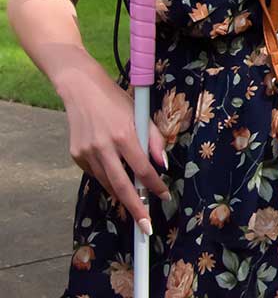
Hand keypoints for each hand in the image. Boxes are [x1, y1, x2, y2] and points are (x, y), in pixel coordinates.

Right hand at [61, 65, 168, 233]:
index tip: (164, 196)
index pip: (142, 169)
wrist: (81, 89)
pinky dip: (108, 179)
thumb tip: (163, 164)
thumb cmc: (116, 100)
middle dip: (135, 207)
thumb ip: (154, 139)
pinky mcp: (76, 155)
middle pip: (121, 185)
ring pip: (107, 183)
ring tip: (136, 204)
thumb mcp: (140, 114)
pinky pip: (96, 173)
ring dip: (122, 195)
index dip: (154, 185)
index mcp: (122, 135)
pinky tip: (117, 179)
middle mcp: (103, 147)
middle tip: (146, 225)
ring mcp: (86, 153)